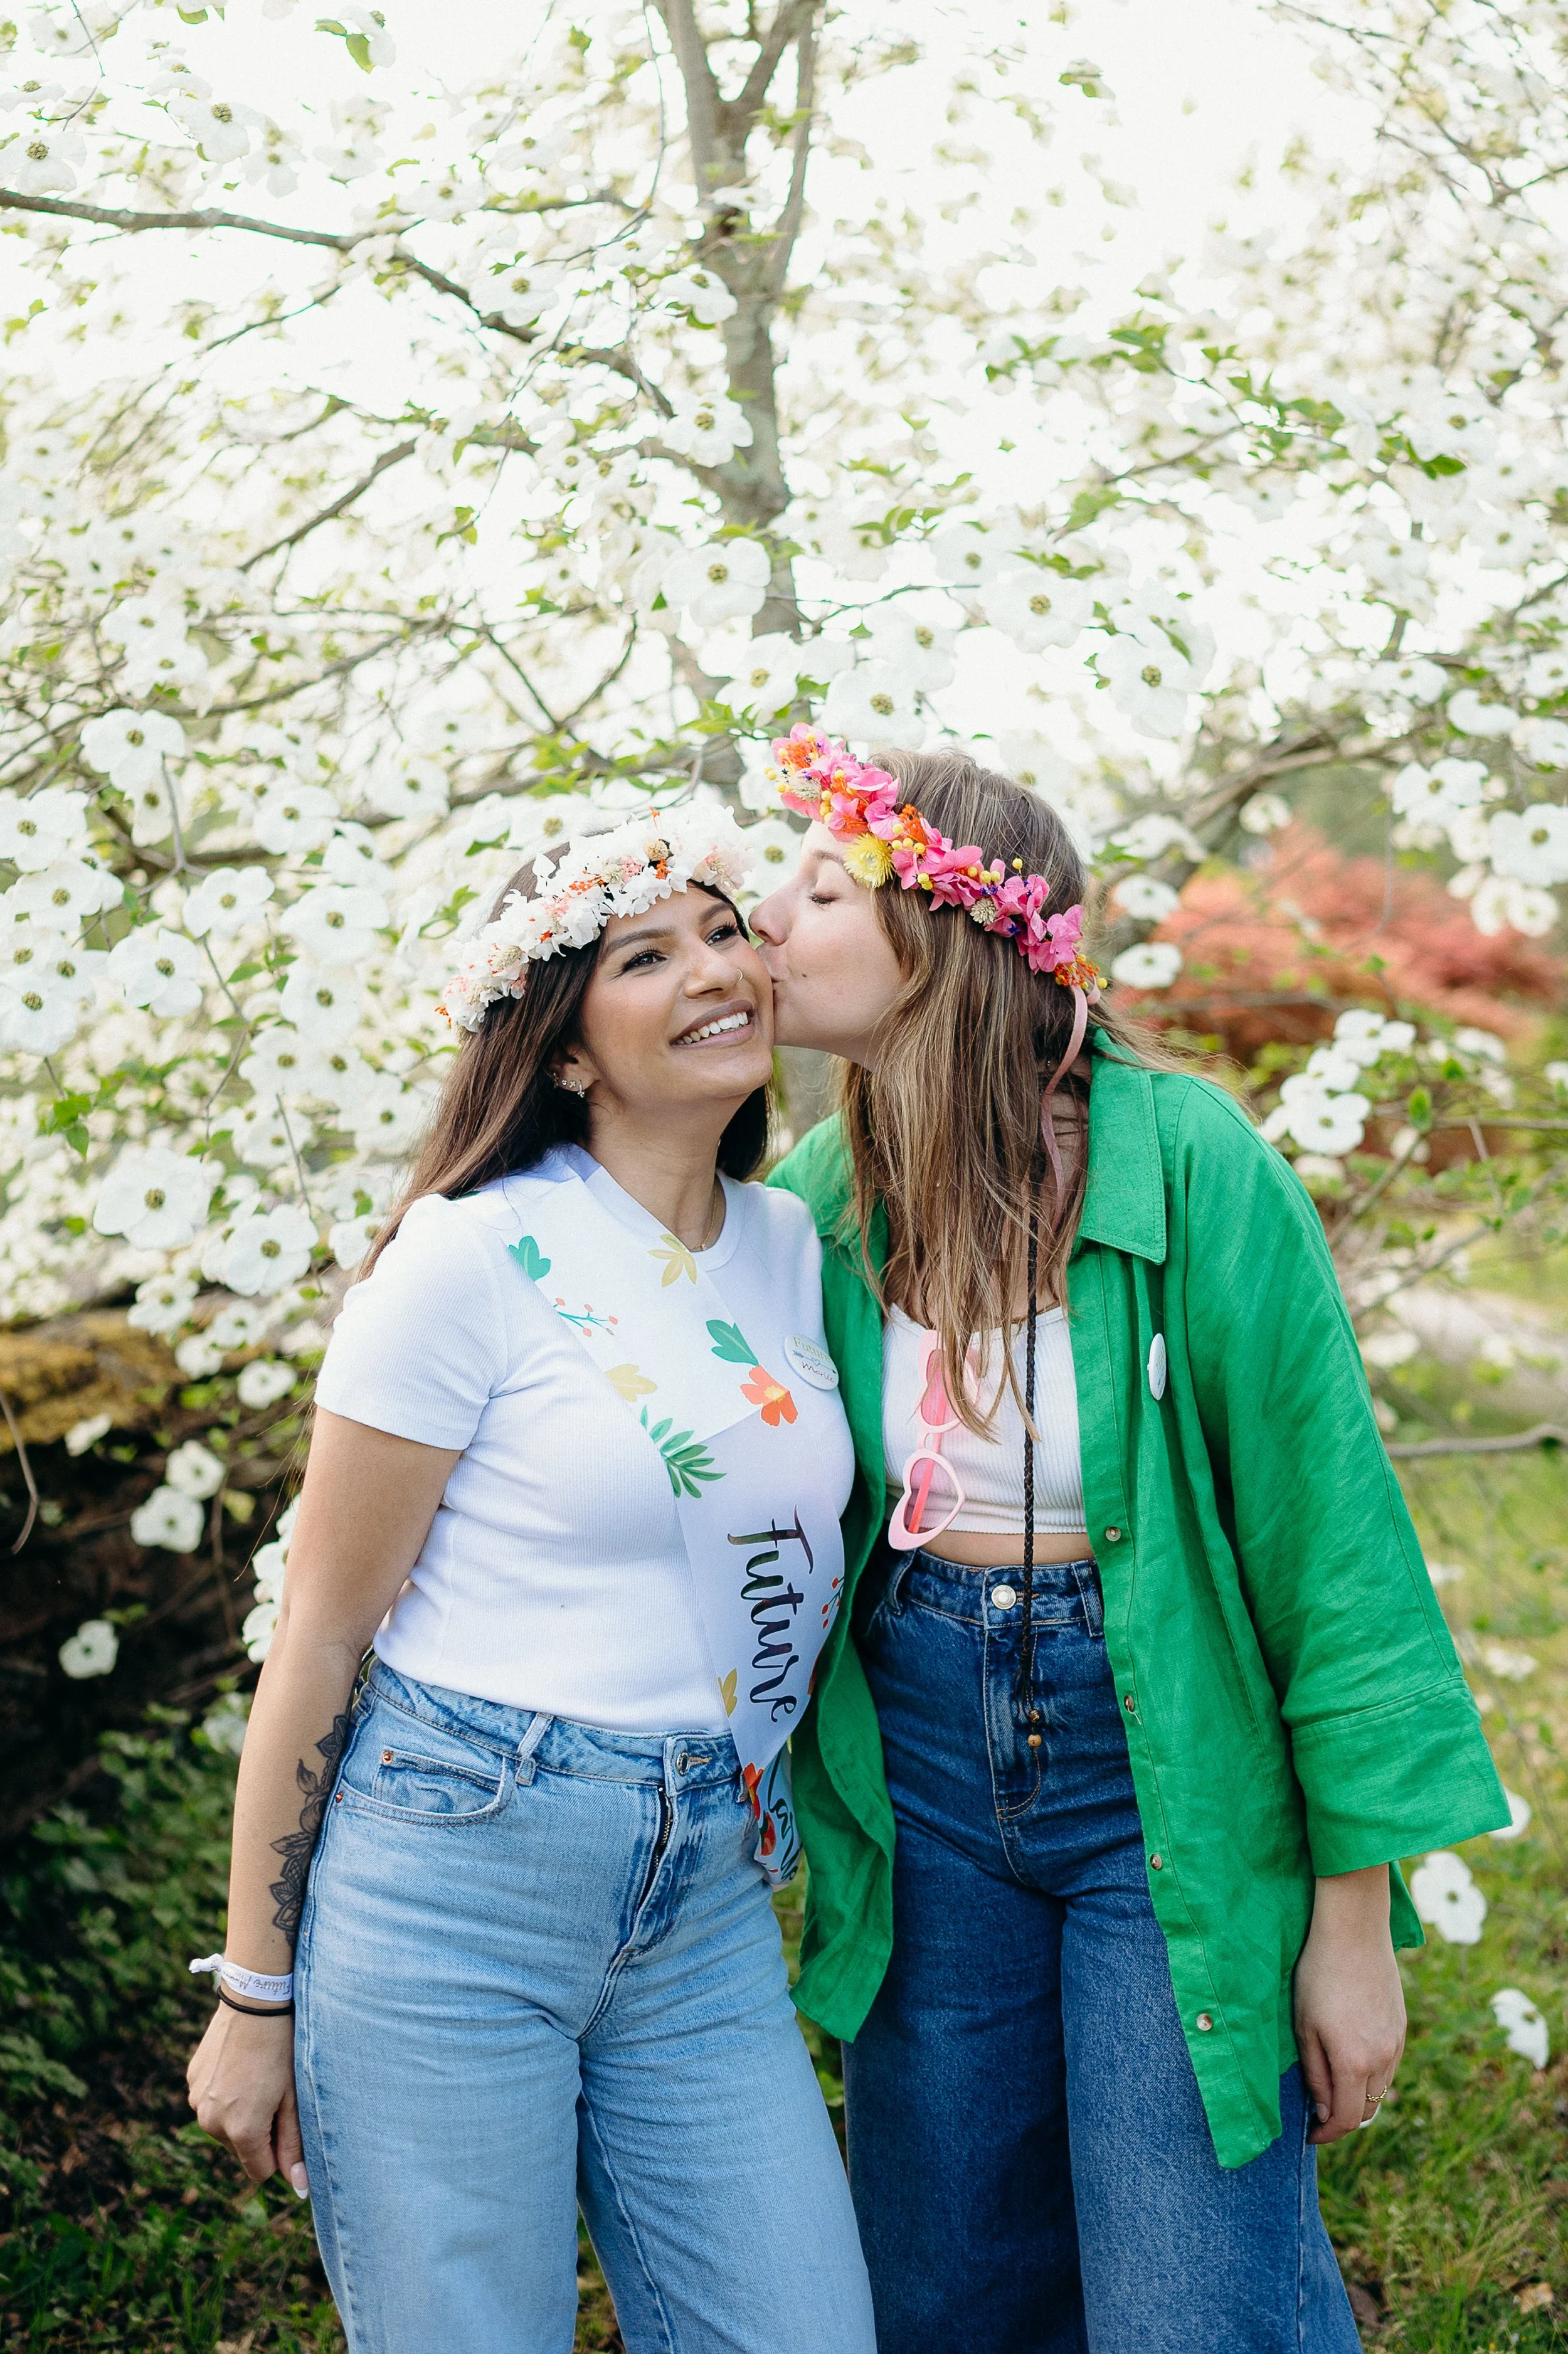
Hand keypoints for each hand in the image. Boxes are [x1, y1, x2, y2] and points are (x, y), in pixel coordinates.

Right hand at [186, 2004, 308, 2195]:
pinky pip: (210, 2100)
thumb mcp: (294, 2099)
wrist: (255, 2001)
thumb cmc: (283, 2051)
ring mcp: (196, 2100)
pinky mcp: (191, 2080)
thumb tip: (299, 2189)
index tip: (286, 2123)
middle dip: (258, 2130)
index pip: (260, 2171)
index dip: (277, 2153)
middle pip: (241, 2147)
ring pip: (224, 2124)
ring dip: (240, 2111)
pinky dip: (225, 2092)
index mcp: (241, 2131)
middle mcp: (211, 2122)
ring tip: (256, 2075)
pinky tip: (240, 2064)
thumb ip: (293, 2146)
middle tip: (274, 2092)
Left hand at [1293, 1864, 1405, 2145]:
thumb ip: (1316, 2074)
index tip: (1309, 2135)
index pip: (1345, 2120)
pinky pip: (1389, 2066)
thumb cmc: (1318, 1975)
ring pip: (1380, 2089)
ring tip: (1331, 2084)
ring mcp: (1397, 2043)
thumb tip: (1323, 2110)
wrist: (1354, 1930)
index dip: (1326, 2134)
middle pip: (1366, 2110)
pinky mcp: (1402, 2027)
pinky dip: (1371, 2074)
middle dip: (1342, 2118)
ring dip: (1357, 2096)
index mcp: (1354, 2063)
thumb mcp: (1305, 2027)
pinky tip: (1351, 2057)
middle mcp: (1383, 2059)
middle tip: (1317, 2111)